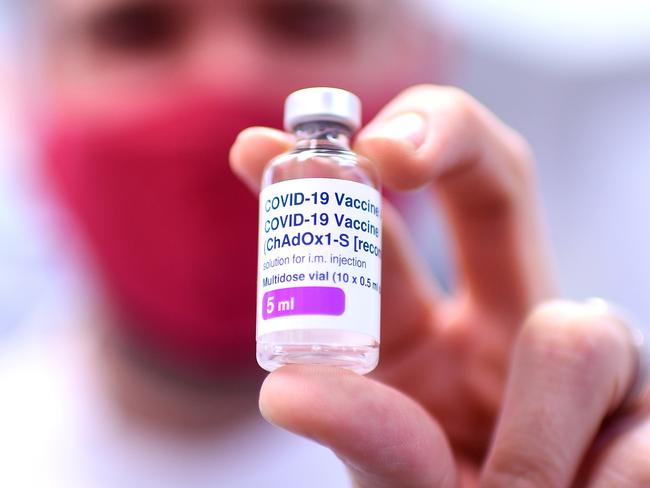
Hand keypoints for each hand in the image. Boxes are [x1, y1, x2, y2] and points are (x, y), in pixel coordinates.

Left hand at [228, 85, 641, 485]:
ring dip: (532, 450)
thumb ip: (359, 429)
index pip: (380, 234)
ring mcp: (590, 359)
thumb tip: (287, 391)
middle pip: (494, 182)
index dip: (328, 178)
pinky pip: (632, 441)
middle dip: (445, 136)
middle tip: (388, 150)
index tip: (257, 146)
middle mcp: (503, 324)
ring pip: (576, 335)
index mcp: (418, 338)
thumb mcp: (389, 472)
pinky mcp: (648, 412)